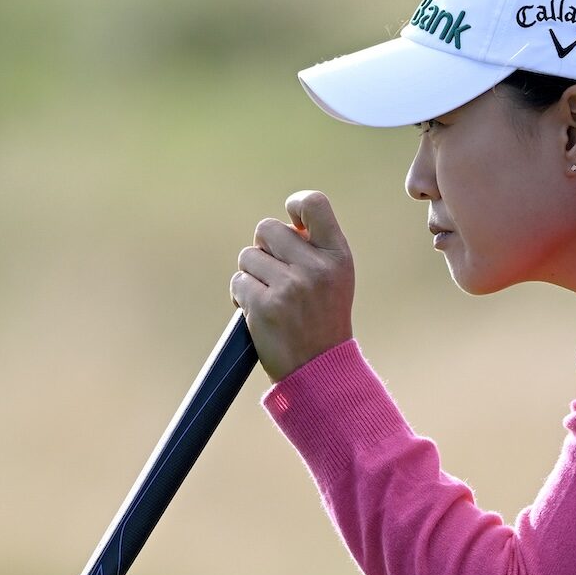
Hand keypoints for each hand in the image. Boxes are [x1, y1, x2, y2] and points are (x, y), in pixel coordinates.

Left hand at [230, 190, 356, 380]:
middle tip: (275, 274)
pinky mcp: (264, 307)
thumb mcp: (336, 278)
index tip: (291, 221)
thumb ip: (315, 247)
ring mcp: (289, 287)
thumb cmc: (323, 320)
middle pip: (267, 228)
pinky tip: (258, 312)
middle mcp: (315, 268)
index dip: (295, 205)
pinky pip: (238, 282)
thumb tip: (285, 223)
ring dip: (251, 275)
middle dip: (264, 249)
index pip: (314, 204)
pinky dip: (241, 296)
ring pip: (248, 257)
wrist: (320, 370)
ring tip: (269, 297)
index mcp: (337, 255)